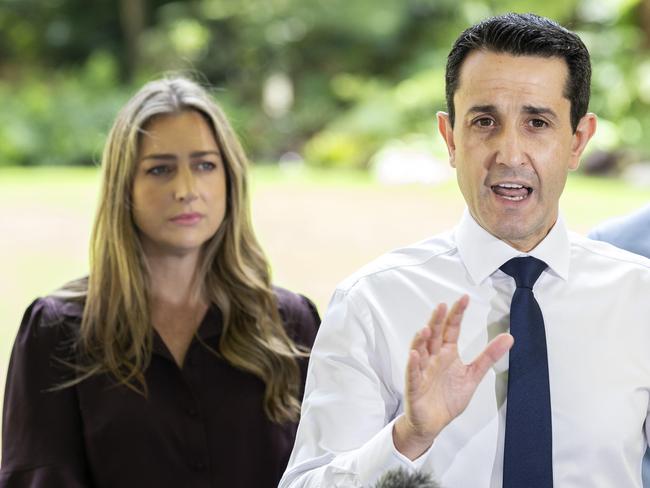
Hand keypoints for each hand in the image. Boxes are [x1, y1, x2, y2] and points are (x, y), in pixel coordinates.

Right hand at [393, 295, 512, 459]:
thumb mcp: (472, 376)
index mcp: (447, 354)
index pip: (451, 330)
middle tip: (442, 306)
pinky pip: (412, 374)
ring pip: (419, 352)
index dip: (457, 315)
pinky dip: (412, 364)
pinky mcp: (414, 387)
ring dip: (421, 340)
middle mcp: (432, 358)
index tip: (463, 299)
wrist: (433, 423)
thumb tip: (509, 337)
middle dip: (437, 321)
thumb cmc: (448, 398)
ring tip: (426, 329)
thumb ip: (488, 356)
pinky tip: (414, 355)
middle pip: (434, 336)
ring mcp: (422, 371)